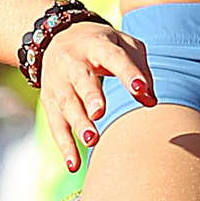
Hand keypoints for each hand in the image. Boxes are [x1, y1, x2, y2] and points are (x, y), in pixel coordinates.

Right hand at [38, 20, 156, 172]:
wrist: (55, 36)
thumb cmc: (101, 45)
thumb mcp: (123, 45)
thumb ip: (140, 69)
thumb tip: (151, 100)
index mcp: (96, 44)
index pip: (114, 57)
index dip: (128, 72)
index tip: (141, 90)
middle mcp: (73, 61)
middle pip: (81, 79)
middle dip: (90, 96)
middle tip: (99, 113)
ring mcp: (58, 82)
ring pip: (67, 103)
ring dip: (78, 123)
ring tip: (91, 141)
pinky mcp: (49, 100)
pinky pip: (56, 124)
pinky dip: (64, 145)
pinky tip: (73, 164)